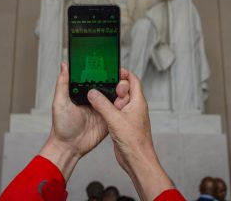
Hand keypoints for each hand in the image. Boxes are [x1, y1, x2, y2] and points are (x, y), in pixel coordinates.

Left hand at [39, 63, 129, 180]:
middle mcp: (95, 98)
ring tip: (122, 91)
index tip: (112, 65)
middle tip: (120, 81)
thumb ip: (62, 83)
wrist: (69, 147)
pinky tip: (123, 103)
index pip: (96, 77)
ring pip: (116, 96)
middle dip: (117, 81)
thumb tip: (64, 65)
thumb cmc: (61, 125)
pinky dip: (122, 107)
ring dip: (121, 93)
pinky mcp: (109, 119)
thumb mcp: (60, 102)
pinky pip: (118, 111)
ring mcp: (103, 108)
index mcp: (84, 92)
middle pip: (109, 85)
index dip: (104, 71)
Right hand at [87, 70, 173, 200]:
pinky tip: (100, 111)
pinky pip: (115, 112)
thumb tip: (93, 93)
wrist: (137, 160)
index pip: (133, 80)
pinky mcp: (123, 124)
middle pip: (125, 89)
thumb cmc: (134, 141)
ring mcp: (129, 116)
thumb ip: (102, 104)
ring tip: (100, 98)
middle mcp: (135, 107)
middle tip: (104, 87)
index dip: (124, 74)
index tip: (113, 70)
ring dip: (110, 99)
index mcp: (138, 102)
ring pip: (119, 101)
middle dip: (114, 86)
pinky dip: (108, 109)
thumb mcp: (115, 119)